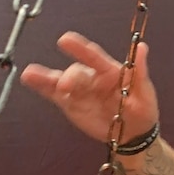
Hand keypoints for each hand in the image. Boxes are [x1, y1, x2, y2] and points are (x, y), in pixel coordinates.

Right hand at [20, 31, 159, 145]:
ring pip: (60, 81)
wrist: (134, 135)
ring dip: (45, 77)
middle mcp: (92, 77)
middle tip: (64, 86)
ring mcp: (80, 90)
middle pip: (76, 73)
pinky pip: (54, 95)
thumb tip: (142, 47)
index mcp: (110, 71)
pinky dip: (42, 87)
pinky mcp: (71, 104)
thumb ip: (139, 70)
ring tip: (30, 74)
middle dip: (69, 77)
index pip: (94, 57)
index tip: (66, 40)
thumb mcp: (144, 91)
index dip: (80, 48)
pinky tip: (29, 79)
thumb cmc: (142, 109)